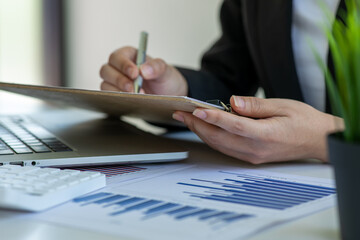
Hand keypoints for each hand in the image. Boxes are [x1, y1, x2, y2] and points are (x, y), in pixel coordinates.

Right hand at [100, 46, 187, 95]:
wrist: (167, 95)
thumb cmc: (164, 79)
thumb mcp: (165, 71)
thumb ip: (157, 67)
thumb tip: (144, 70)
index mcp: (129, 55)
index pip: (118, 57)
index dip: (123, 65)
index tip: (135, 73)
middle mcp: (119, 67)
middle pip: (106, 70)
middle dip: (120, 80)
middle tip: (134, 88)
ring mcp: (115, 82)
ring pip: (105, 84)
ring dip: (119, 91)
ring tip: (137, 96)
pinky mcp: (115, 94)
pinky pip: (109, 96)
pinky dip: (118, 99)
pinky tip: (130, 101)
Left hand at [172, 96, 343, 163]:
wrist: (317, 141)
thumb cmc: (304, 121)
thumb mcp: (283, 106)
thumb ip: (255, 105)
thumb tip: (232, 101)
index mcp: (266, 135)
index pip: (234, 126)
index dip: (213, 118)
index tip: (196, 110)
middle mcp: (255, 149)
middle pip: (219, 138)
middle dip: (197, 125)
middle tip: (180, 112)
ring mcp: (252, 156)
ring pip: (219, 145)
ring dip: (200, 132)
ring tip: (185, 119)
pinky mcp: (250, 157)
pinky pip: (225, 148)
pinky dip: (211, 137)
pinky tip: (203, 128)